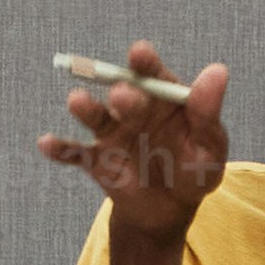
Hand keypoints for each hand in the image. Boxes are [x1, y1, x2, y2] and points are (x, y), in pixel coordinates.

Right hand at [39, 46, 234, 241]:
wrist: (169, 211)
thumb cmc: (194, 171)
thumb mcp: (210, 147)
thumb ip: (208, 112)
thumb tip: (217, 71)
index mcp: (162, 98)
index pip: (153, 73)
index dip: (145, 61)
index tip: (140, 53)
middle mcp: (133, 108)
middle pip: (124, 94)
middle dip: (123, 95)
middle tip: (124, 97)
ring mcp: (111, 133)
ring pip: (96, 116)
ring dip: (86, 108)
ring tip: (77, 102)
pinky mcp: (95, 160)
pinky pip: (75, 153)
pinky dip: (61, 148)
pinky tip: (46, 144)